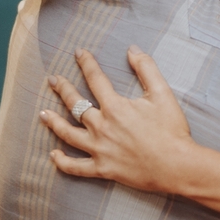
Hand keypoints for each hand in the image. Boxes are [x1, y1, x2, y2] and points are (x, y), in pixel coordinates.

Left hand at [39, 47, 193, 192]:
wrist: (177, 165)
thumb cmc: (171, 130)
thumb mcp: (162, 93)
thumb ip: (146, 68)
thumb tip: (132, 49)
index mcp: (115, 107)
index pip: (95, 79)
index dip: (86, 63)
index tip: (78, 53)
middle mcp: (101, 127)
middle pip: (75, 104)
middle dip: (63, 89)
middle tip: (53, 80)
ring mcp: (99, 149)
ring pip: (68, 134)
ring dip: (53, 122)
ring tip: (42, 114)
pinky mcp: (103, 169)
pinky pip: (76, 167)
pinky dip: (62, 162)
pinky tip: (53, 155)